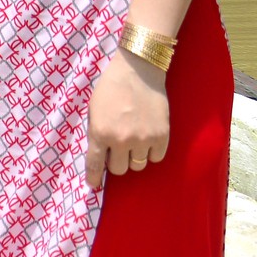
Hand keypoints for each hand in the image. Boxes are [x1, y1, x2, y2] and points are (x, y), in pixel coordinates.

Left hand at [84, 49, 169, 188]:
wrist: (138, 72)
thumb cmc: (111, 88)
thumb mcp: (94, 110)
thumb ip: (97, 134)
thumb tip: (100, 157)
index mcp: (100, 132)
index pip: (95, 164)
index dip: (94, 177)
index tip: (94, 185)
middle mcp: (121, 140)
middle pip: (119, 170)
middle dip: (116, 163)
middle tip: (118, 151)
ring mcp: (143, 139)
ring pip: (138, 166)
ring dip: (134, 158)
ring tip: (133, 141)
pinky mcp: (162, 137)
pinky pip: (156, 158)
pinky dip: (151, 152)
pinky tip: (148, 139)